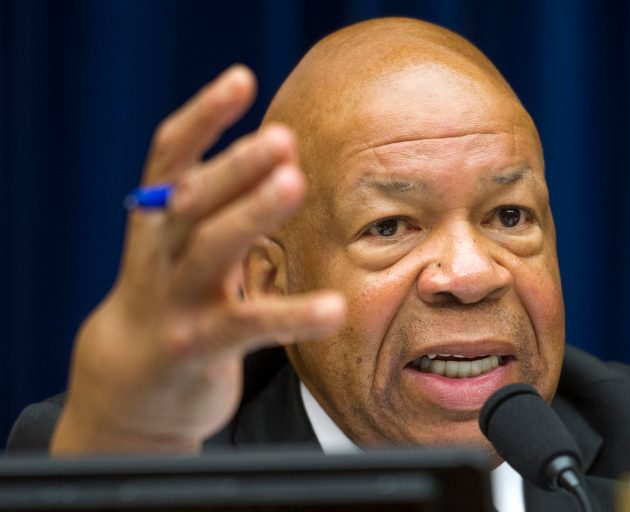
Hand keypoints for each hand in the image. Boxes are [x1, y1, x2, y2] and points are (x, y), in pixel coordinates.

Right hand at [50, 65, 345, 454]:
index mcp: (157, 222)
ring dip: (250, 214)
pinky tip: (335, 308)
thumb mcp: (178, 248)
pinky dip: (292, 315)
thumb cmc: (173, 301)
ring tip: (294, 183)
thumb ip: (214, 206)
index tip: (242, 79)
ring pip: (210, 250)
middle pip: (192, 199)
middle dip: (235, 166)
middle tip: (282, 139)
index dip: (203, 116)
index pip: (169, 156)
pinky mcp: (198, 346)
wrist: (129, 386)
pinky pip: (248, 326)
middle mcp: (160, 254)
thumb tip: (275, 153)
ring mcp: (175, 301)